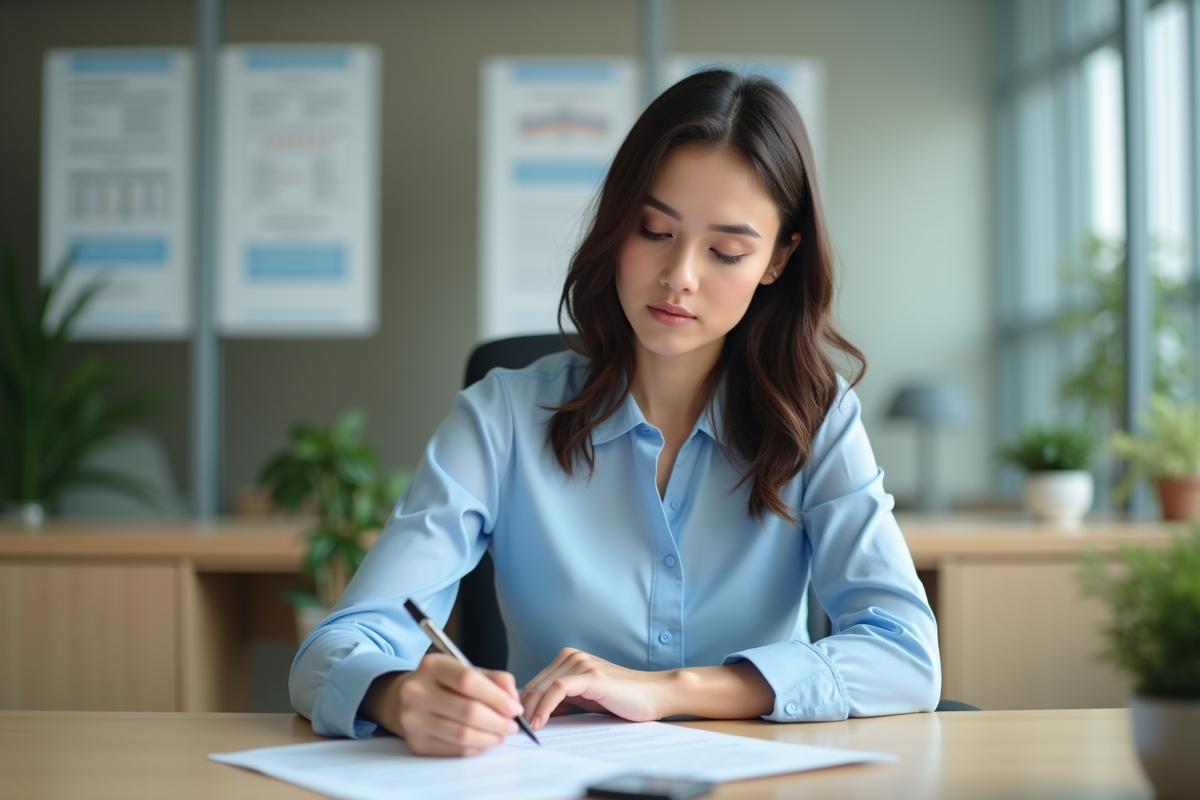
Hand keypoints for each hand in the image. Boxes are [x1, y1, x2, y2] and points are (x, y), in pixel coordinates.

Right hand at [362, 653, 523, 756]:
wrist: (405, 699)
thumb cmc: (443, 684)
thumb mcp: (466, 670)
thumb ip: (494, 680)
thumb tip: (513, 700)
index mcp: (432, 665)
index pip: (468, 681)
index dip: (496, 697)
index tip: (514, 708)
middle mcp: (417, 691)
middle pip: (468, 711)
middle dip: (498, 721)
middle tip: (513, 725)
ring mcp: (413, 719)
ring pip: (462, 735)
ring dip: (490, 738)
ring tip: (502, 734)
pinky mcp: (416, 743)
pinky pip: (455, 750)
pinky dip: (476, 748)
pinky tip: (484, 741)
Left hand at [520, 648, 674, 729]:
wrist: (653, 694)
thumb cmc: (621, 699)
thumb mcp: (584, 698)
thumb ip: (562, 700)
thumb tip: (534, 714)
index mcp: (568, 658)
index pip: (534, 681)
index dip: (521, 703)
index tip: (515, 723)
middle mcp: (571, 656)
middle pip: (534, 684)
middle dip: (522, 708)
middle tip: (516, 730)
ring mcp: (582, 664)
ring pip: (543, 686)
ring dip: (530, 710)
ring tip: (526, 729)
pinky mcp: (592, 676)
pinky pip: (559, 689)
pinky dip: (545, 706)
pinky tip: (540, 722)